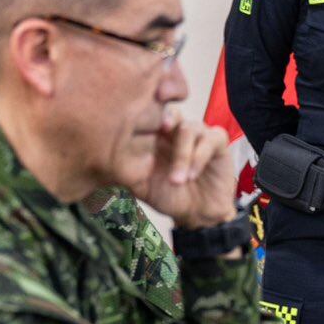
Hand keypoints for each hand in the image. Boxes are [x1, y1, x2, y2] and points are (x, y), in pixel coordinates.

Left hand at [132, 108, 236, 229]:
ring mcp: (198, 134)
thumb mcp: (142, 187)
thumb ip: (127, 172)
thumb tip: (105, 161)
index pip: (149, 115)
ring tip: (177, 181)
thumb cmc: (169, 197)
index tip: (134, 111)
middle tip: (163, 127)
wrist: (197, 214)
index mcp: (156, 136)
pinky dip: (199, 157)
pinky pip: (210, 139)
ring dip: (182, 156)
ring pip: (189, 129)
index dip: (144, 108)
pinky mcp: (217, 142)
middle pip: (170, 112)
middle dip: (166, 116)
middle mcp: (176, 131)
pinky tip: (192, 175)